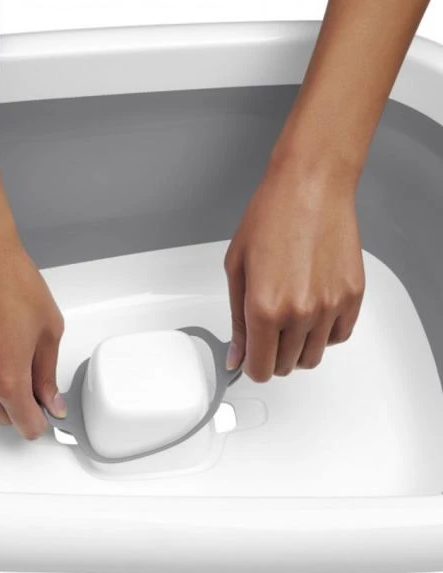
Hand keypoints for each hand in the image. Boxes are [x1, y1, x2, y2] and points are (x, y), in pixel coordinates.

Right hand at [0, 229, 64, 439]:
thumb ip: (48, 374)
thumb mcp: (49, 332)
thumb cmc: (14, 284)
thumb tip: (52, 400)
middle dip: (22, 405)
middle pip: (2, 417)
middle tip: (36, 375)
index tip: (49, 410)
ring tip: (14, 356)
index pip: (26, 426)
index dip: (42, 421)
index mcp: (8, 381)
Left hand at [224, 157, 364, 380]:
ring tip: (288, 317)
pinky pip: (338, 337)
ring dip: (296, 347)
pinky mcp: (352, 297)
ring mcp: (330, 307)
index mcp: (265, 308)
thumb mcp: (237, 269)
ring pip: (313, 356)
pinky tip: (311, 311)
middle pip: (286, 366)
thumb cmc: (271, 217)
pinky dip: (323, 334)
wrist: (311, 187)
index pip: (260, 369)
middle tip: (265, 332)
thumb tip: (238, 354)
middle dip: (271, 355)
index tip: (250, 356)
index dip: (251, 366)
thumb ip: (238, 320)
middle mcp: (300, 313)